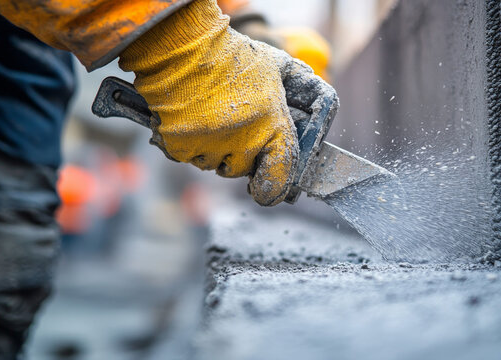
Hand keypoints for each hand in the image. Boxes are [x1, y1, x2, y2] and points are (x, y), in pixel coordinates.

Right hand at [119, 0, 305, 205]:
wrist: (183, 48)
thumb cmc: (232, 55)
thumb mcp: (275, 64)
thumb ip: (299, 80)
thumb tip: (319, 88)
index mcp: (272, 125)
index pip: (280, 175)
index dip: (275, 188)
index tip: (269, 188)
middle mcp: (243, 141)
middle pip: (242, 170)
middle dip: (239, 156)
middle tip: (234, 129)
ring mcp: (210, 146)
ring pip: (214, 165)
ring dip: (215, 151)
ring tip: (212, 119)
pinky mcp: (180, 147)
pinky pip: (188, 157)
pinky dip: (189, 144)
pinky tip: (191, 119)